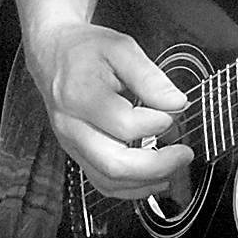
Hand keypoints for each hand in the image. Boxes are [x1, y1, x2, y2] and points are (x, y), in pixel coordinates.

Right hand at [29, 21, 193, 200]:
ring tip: (175, 168)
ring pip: (108, 180)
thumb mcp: (121, 48)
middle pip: (114, 163)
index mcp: (80, 95)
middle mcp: (71, 126)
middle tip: (184, 154)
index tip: (174, 109)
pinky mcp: (76, 154)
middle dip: (157, 165)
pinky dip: (131, 189)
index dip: (156, 122)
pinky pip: (102, 183)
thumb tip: (176, 103)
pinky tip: (154, 180)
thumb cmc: (87, 50)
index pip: (124, 124)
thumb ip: (150, 77)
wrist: (53, 54)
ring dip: (146, 182)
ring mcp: (71, 144)